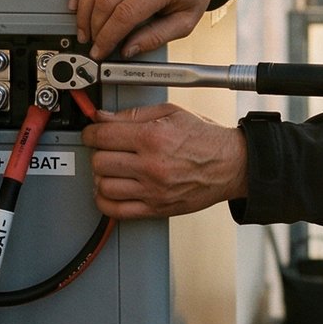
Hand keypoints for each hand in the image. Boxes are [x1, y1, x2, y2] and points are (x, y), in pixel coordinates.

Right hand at [67, 0, 225, 59]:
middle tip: (91, 42)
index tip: (100, 50)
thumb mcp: (186, 18)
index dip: (107, 37)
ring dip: (83, 10)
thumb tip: (128, 50)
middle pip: (105, 0)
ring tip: (84, 27)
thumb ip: (157, 37)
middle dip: (93, 27)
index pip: (125, 14)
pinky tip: (77, 2)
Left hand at [82, 103, 248, 218]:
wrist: (232, 165)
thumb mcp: (171, 113)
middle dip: (98, 153)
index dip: (91, 132)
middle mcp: (151, 166)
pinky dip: (105, 201)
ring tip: (111, 169)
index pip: (103, 136)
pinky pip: (117, 210)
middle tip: (106, 149)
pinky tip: (110, 190)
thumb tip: (103, 117)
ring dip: (102, 176)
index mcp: (153, 138)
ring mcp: (153, 190)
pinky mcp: (156, 208)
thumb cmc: (205, 139)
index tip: (92, 133)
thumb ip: (133, 115)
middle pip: (99, 162)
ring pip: (104, 186)